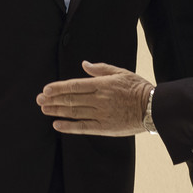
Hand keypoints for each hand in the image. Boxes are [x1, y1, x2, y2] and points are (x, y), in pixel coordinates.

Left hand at [36, 61, 152, 135]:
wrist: (153, 108)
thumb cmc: (137, 88)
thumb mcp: (120, 72)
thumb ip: (100, 69)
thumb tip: (84, 64)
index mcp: (102, 85)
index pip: (74, 86)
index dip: (58, 88)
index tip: (45, 89)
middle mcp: (99, 99)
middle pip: (71, 99)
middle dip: (52, 99)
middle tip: (39, 100)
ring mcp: (101, 114)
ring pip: (74, 112)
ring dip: (57, 111)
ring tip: (44, 109)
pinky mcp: (105, 128)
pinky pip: (83, 127)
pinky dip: (69, 126)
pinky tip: (57, 124)